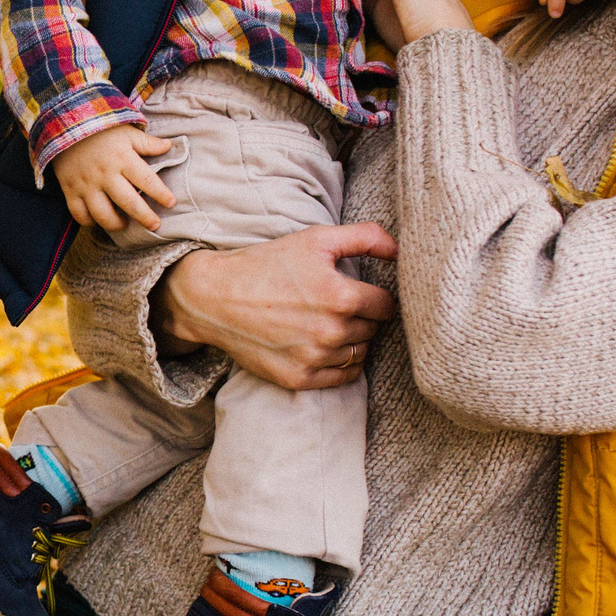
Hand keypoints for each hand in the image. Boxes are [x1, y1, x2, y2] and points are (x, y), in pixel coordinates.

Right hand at [53, 123, 176, 231]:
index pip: (147, 180)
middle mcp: (105, 174)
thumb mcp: (126, 132)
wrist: (63, 125)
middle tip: (155, 225)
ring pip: (103, 214)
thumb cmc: (100, 129)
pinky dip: (90, 222)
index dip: (161, 194)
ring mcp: (86, 184)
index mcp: (123, 158)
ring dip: (117, 224)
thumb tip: (169, 146)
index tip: (171, 203)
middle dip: (145, 217)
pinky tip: (99, 221)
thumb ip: (147, 142)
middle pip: (129, 203)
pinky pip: (79, 214)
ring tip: (125, 224)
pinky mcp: (70, 190)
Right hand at [151, 223, 398, 390]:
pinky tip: (322, 345)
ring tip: (327, 323)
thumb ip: (365, 237)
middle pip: (374, 329)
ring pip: (360, 353)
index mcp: (341, 297)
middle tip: (337, 304)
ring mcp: (315, 358)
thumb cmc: (266, 264)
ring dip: (352, 340)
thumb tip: (400, 250)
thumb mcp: (315, 239)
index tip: (360, 291)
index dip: (376, 296)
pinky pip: (343, 377)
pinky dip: (340, 363)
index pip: (387, 305)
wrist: (214, 298)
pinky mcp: (299, 378)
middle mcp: (332, 332)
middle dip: (363, 316)